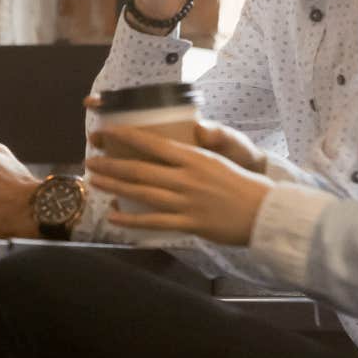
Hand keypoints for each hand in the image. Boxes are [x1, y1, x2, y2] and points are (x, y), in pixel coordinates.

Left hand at [85, 122, 272, 244]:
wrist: (266, 211)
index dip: (125, 138)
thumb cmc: (243, 184)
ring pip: (142, 193)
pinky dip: (131, 219)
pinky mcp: (189, 223)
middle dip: (111, 164)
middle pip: (140, 169)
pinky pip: (154, 222)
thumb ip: (193, 153)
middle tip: (90, 160)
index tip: (106, 133)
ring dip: (115, 187)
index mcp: (194, 157)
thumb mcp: (218, 160)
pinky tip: (113, 216)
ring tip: (94, 182)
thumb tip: (181, 138)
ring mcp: (186, 201)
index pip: (153, 143)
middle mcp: (186, 177)